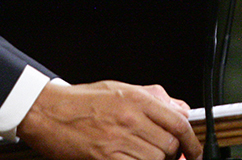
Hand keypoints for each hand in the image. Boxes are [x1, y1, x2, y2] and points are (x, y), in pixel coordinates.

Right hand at [17, 80, 202, 159]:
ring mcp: (118, 140)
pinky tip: (129, 159)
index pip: (178, 122)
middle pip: (169, 145)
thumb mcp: (118, 89)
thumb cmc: (80, 101)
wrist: (47, 113)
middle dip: (171, 154)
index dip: (192, 142)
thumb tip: (179, 108)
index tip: (194, 151)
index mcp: (135, 98)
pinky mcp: (106, 158)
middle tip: (163, 155)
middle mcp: (130, 118)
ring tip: (140, 155)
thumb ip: (152, 97)